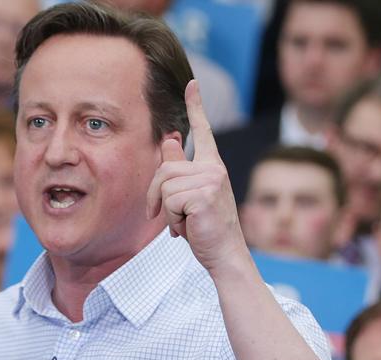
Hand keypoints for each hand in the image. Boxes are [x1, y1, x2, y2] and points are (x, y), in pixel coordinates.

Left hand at [146, 79, 247, 272]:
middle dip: (156, 195)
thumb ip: (179, 168)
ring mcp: (211, 181)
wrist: (224, 254)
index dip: (196, 106)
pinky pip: (169, 201)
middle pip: (165, 168)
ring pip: (165, 187)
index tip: (192, 84)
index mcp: (212, 166)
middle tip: (165, 216)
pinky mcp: (203, 196)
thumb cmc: (206, 228)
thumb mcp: (189, 195)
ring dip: (166, 211)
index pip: (203, 131)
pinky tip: (187, 228)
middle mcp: (214, 169)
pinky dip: (171, 220)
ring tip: (183, 223)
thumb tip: (167, 140)